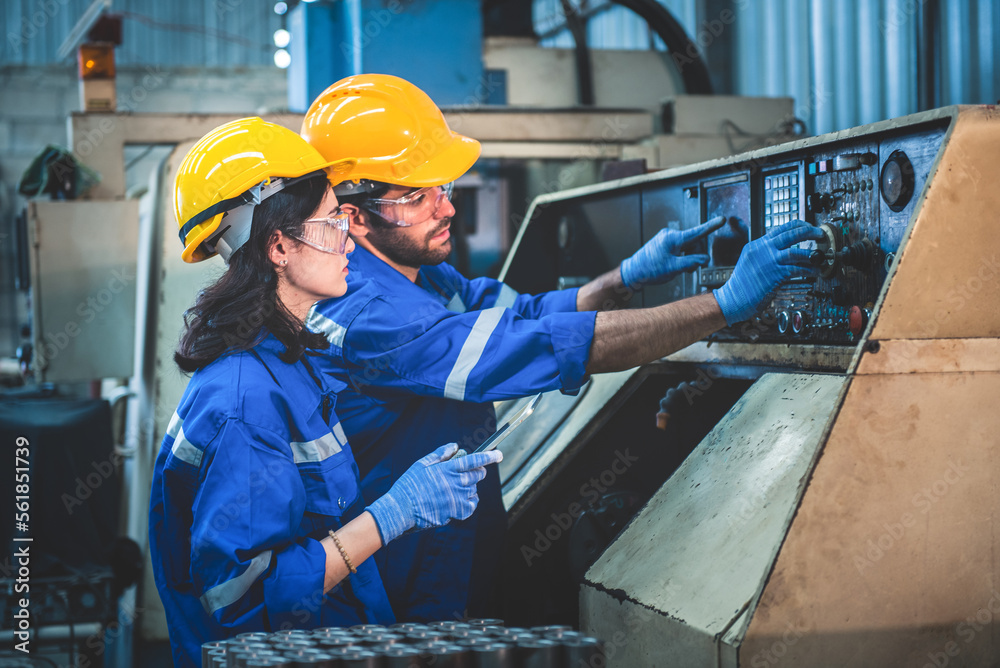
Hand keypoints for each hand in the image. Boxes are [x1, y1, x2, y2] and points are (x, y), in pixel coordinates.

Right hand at [366, 443, 501, 544]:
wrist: (400, 509)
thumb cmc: (408, 485)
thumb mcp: (421, 464)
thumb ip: (440, 454)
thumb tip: (455, 446)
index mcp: (446, 469)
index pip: (473, 460)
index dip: (488, 457)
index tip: (498, 454)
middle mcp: (454, 483)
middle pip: (477, 475)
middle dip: (478, 471)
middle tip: (472, 472)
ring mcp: (455, 498)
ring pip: (474, 490)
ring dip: (470, 488)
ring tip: (455, 489)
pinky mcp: (454, 512)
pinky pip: (470, 506)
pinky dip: (469, 502)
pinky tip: (460, 500)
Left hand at [620, 216, 725, 288]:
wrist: (633, 272)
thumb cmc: (650, 270)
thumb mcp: (674, 268)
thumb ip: (691, 262)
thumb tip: (705, 259)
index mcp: (673, 239)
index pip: (696, 232)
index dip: (711, 227)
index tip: (722, 220)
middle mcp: (670, 235)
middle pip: (694, 243)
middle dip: (695, 256)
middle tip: (690, 269)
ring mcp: (667, 239)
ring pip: (688, 247)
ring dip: (689, 258)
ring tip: (681, 269)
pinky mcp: (665, 243)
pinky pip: (681, 248)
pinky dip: (683, 257)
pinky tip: (677, 265)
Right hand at [713, 220, 823, 324]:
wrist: (733, 299)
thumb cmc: (743, 284)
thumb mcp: (750, 260)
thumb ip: (765, 253)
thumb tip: (785, 249)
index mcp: (756, 245)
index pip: (780, 228)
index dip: (797, 225)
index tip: (808, 227)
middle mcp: (762, 250)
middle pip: (790, 234)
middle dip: (809, 231)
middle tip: (819, 233)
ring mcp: (768, 262)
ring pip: (795, 252)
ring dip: (812, 253)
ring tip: (820, 255)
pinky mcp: (775, 275)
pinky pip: (797, 269)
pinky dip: (809, 269)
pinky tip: (814, 271)